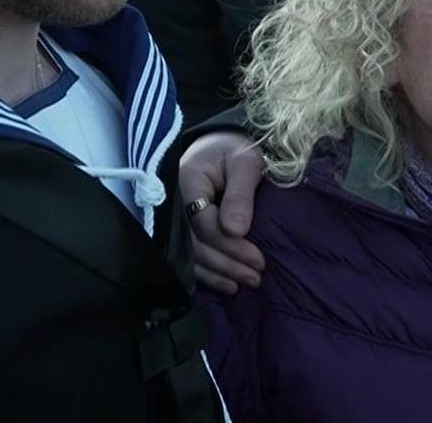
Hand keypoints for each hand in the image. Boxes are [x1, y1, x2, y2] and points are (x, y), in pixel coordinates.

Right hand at [179, 131, 266, 294]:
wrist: (220, 146)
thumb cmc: (235, 150)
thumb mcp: (245, 163)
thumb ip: (240, 194)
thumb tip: (236, 231)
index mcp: (187, 182)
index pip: (203, 223)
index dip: (229, 244)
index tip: (257, 258)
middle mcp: (174, 204)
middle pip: (195, 244)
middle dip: (227, 264)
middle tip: (257, 276)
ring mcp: (174, 218)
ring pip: (191, 255)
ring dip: (219, 273)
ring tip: (247, 283)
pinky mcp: (181, 229)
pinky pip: (190, 256)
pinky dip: (209, 273)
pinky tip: (228, 285)